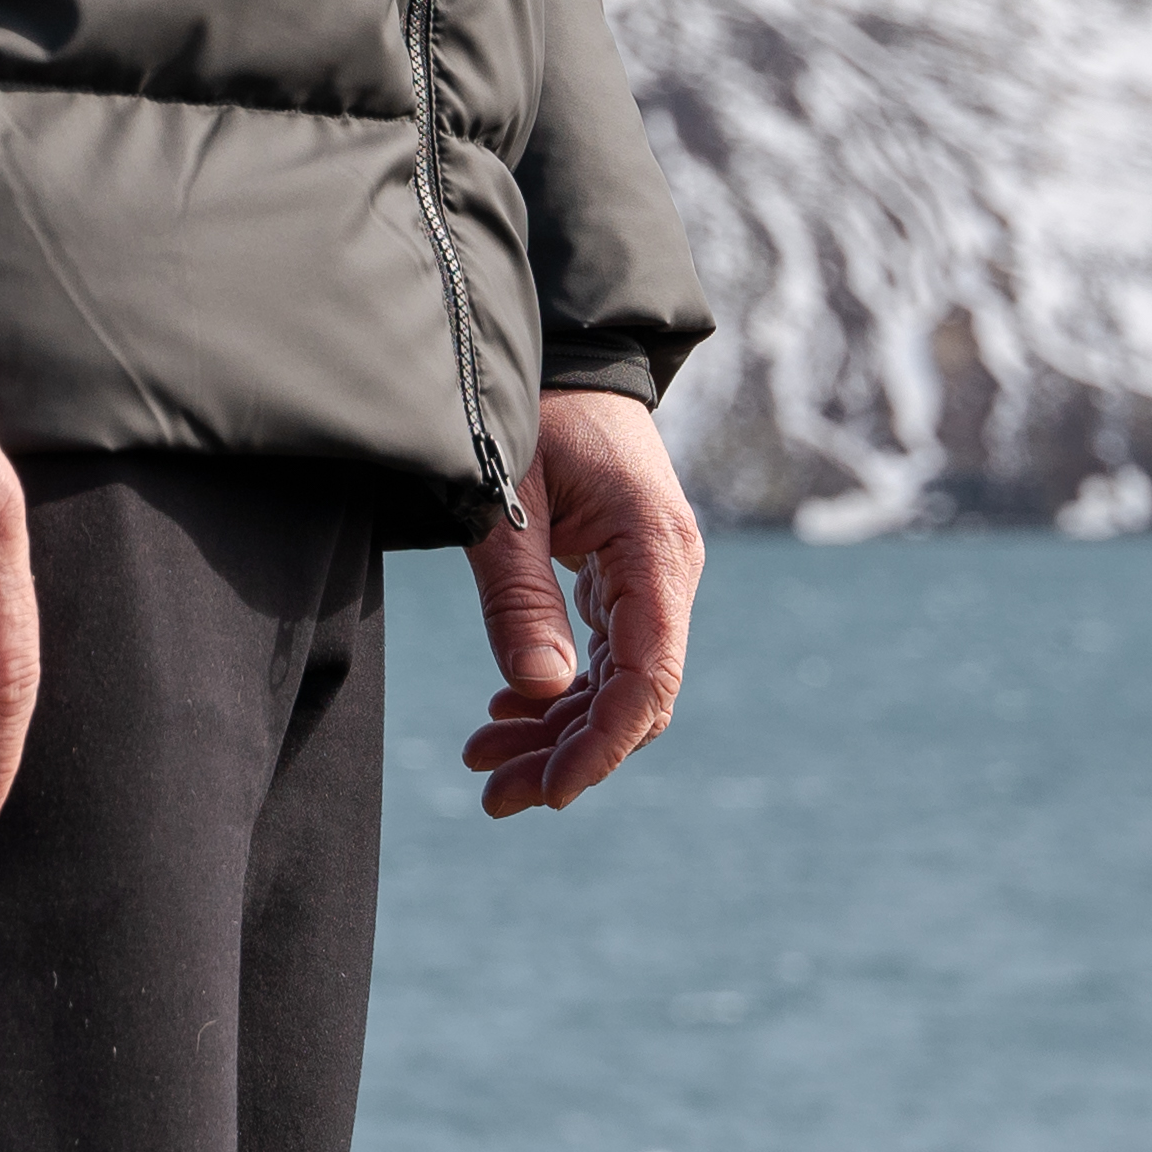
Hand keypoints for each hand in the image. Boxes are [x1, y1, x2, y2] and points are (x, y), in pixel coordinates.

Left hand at [460, 387, 701, 817]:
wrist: (567, 354)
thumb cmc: (532, 410)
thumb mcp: (507, 496)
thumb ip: (520, 592)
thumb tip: (541, 692)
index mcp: (655, 551)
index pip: (647, 677)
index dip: (602, 744)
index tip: (551, 792)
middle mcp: (666, 573)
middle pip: (632, 697)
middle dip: (567, 755)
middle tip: (494, 797)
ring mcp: (649, 579)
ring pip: (614, 685)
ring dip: (555, 732)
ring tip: (485, 767)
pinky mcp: (624, 579)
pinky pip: (601, 657)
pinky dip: (557, 693)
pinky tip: (506, 716)